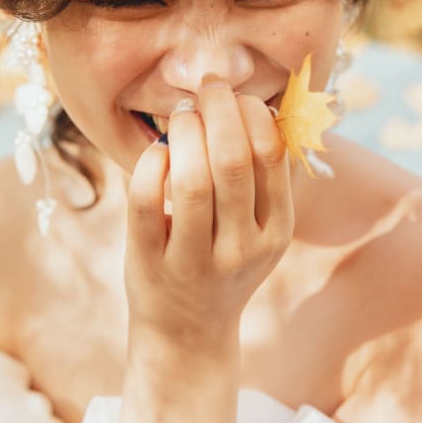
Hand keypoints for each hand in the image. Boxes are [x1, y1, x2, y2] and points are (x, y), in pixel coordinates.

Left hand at [124, 76, 293, 351]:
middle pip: (232, 160)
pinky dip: (150, 164)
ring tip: (180, 115)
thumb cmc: (224, 264)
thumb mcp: (259, 232)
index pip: (272, 155)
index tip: (237, 95)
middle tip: (206, 86)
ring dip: (183, 132)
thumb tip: (257, 106)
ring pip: (191, 179)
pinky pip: (146, 202)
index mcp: (275, 231)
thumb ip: (263, 179)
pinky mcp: (149, 263)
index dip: (253, 112)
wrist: (188, 336)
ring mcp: (194, 259)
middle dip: (217, 109)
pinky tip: (156, 151)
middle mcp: (240, 248)